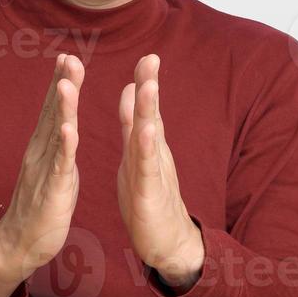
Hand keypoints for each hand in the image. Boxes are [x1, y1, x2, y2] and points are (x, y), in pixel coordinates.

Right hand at [0, 52, 83, 296]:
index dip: (61, 83)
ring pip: (56, 133)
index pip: (53, 110)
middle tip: (70, 57)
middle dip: (63, 84)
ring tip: (69, 81)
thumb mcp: (52, 170)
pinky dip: (65, 146)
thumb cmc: (39, 208)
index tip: (68, 57)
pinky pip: (60, 166)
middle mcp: (40, 153)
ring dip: (63, 107)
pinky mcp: (52, 191)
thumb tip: (65, 126)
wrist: (18, 244)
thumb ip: (58, 147)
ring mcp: (44, 170)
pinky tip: (70, 129)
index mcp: (44, 148)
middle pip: (54, 113)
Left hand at [117, 53, 204, 289]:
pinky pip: (146, 169)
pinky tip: (147, 132)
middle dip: (150, 86)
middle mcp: (153, 153)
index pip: (145, 107)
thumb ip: (133, 122)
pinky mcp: (149, 193)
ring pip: (150, 138)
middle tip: (151, 58)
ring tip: (148, 86)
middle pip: (151, 115)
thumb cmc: (149, 197)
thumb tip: (131, 88)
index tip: (147, 54)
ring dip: (150, 112)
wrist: (166, 241)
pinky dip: (147, 150)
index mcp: (146, 143)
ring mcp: (154, 172)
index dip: (145, 80)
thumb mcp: (137, 154)